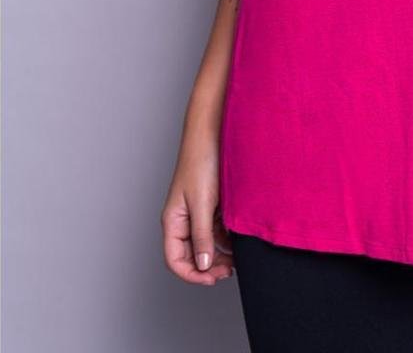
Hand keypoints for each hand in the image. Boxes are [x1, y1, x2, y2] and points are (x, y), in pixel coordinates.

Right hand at [161, 133, 235, 285]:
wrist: (213, 134)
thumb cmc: (201, 163)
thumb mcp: (202, 202)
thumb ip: (201, 235)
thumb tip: (202, 264)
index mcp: (173, 221)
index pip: (175, 260)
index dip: (192, 274)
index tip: (213, 278)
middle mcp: (183, 220)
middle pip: (191, 256)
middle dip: (209, 266)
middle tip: (230, 271)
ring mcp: (198, 213)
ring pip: (206, 244)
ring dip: (221, 254)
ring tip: (238, 257)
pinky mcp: (212, 205)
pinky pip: (217, 230)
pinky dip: (227, 238)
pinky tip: (239, 239)